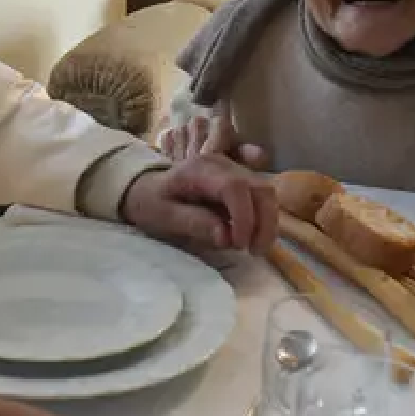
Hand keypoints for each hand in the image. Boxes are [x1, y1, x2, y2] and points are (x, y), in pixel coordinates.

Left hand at [133, 108, 276, 255]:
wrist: (146, 188)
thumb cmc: (151, 202)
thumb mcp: (164, 216)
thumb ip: (195, 223)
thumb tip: (227, 237)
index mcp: (199, 169)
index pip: (234, 187)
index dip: (244, 217)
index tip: (239, 245)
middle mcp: (222, 163)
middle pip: (259, 187)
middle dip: (264, 223)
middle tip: (253, 252)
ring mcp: (233, 169)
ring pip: (267, 192)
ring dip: (268, 223)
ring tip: (254, 249)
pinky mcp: (239, 180)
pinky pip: (261, 198)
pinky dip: (264, 219)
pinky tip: (253, 238)